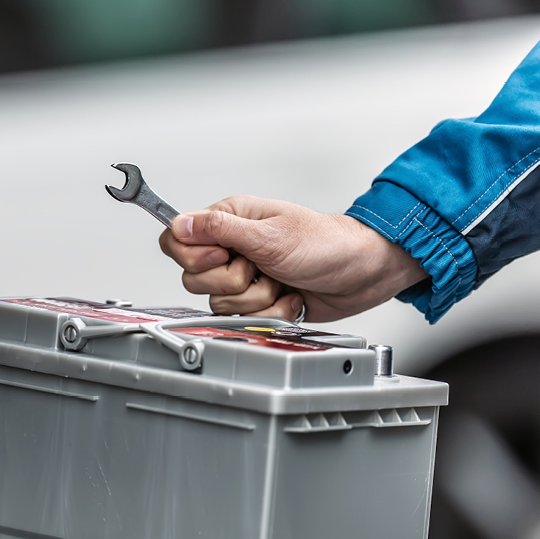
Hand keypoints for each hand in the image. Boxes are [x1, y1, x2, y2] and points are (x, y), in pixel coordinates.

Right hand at [159, 196, 427, 321]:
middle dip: (232, 282)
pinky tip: (288, 297)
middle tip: (259, 268)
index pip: (178, 240)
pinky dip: (270, 312)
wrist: (361, 274)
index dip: (194, 255)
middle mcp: (232, 247)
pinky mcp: (257, 301)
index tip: (224, 256)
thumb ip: (219, 229)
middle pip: (194, 277)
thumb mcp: (270, 235)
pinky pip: (243, 318)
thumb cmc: (326, 244)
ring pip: (219, 302)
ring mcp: (244, 276)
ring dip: (256, 298)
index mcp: (230, 220)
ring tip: (280, 282)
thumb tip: (180, 223)